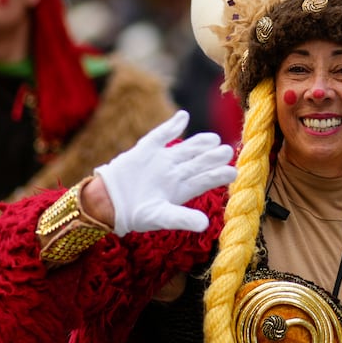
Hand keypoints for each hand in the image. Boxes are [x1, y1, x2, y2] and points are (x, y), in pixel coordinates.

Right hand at [94, 111, 236, 235]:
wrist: (108, 202)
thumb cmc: (136, 214)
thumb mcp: (161, 217)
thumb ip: (182, 219)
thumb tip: (205, 225)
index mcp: (181, 189)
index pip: (204, 180)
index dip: (218, 175)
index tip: (233, 172)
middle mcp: (175, 173)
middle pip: (198, 162)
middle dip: (212, 157)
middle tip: (227, 151)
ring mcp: (161, 160)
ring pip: (185, 148)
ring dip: (198, 143)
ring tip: (213, 139)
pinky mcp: (146, 149)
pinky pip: (160, 135)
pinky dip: (171, 126)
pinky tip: (183, 116)